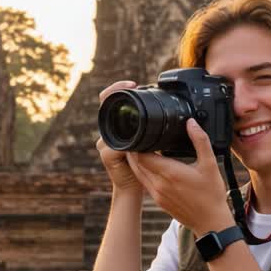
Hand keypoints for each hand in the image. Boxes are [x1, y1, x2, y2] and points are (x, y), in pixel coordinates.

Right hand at [96, 80, 142, 194]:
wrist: (133, 187)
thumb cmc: (142, 164)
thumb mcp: (148, 141)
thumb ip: (149, 128)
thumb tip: (167, 113)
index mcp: (115, 126)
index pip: (108, 100)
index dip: (117, 88)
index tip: (133, 83)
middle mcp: (106, 132)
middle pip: (105, 106)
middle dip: (117, 93)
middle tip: (134, 86)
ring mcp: (104, 143)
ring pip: (110, 124)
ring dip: (123, 117)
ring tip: (138, 111)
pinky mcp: (106, 155)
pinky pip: (115, 146)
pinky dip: (128, 143)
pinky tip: (136, 142)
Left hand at [127, 119, 235, 235]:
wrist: (211, 223)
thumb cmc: (212, 195)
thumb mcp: (210, 164)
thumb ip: (200, 141)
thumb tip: (191, 123)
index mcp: (169, 172)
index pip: (142, 155)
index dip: (138, 143)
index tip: (142, 134)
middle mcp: (159, 184)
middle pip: (136, 163)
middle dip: (135, 150)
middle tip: (139, 138)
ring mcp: (157, 194)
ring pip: (138, 174)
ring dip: (137, 162)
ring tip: (141, 149)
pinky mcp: (158, 202)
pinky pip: (144, 183)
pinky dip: (143, 173)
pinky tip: (151, 167)